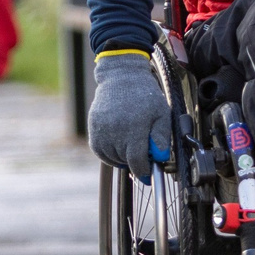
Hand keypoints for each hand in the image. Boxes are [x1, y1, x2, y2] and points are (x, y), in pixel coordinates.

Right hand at [88, 51, 172, 178]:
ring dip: (122, 158)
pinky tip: (119, 143)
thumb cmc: (145, 96)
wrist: (121, 77)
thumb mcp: (162, 113)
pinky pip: (100, 151)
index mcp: (134, 128)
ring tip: (131, 143)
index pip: (136, 161)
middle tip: (143, 151)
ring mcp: (101, 130)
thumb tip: (159, 159)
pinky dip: (110, 153)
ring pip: (112, 158)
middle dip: (135, 161)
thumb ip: (162, 137)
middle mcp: (115, 131)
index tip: (148, 177)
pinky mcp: (93, 129)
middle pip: (125, 161)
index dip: (143, 172)